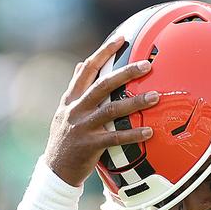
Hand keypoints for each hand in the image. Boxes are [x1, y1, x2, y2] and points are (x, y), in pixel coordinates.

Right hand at [43, 35, 157, 186]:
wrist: (55, 171)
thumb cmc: (64, 139)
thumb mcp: (64, 111)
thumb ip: (75, 89)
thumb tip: (79, 64)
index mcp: (71, 99)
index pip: (87, 69)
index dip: (104, 52)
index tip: (121, 38)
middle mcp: (76, 110)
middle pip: (103, 85)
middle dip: (125, 73)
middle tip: (146, 65)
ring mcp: (82, 127)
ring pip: (112, 110)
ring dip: (135, 102)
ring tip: (155, 97)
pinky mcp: (90, 145)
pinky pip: (115, 137)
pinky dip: (133, 134)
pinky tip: (149, 132)